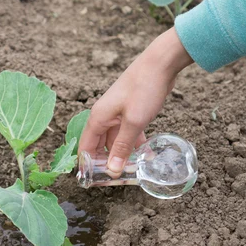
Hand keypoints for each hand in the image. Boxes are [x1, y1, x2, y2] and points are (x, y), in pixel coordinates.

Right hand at [78, 27, 192, 173]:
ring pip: (115, 141)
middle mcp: (104, 117)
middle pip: (99, 146)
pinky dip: (134, 144)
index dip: (89, 166)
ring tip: (133, 171)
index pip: (85, 148)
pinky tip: (146, 154)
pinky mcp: (130, 112)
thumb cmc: (144, 89)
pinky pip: (127, 133)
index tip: (97, 182)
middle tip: (118, 180)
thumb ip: (122, 146)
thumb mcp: (134, 122)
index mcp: (98, 118)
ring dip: (123, 155)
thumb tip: (112, 170)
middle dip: (108, 163)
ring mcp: (117, 114)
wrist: (160, 63)